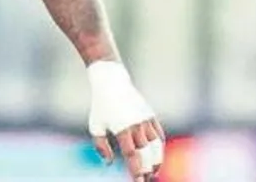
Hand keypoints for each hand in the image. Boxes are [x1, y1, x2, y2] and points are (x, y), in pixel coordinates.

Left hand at [86, 61, 165, 180]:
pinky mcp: (151, 115)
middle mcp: (136, 125)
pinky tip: (157, 157)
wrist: (112, 82)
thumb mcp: (95, 126)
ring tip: (152, 172)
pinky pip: (159, 135)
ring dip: (157, 161)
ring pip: (156, 146)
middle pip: (146, 153)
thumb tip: (109, 163)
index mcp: (122, 129)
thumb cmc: (101, 107)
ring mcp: (146, 120)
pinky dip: (160, 148)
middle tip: (146, 180)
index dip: (136, 171)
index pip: (132, 155)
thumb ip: (101, 146)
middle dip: (147, 170)